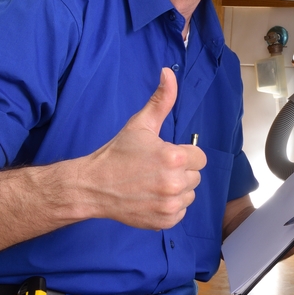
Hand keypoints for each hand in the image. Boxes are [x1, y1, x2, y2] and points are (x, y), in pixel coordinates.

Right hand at [80, 68, 205, 230]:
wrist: (93, 186)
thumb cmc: (118, 153)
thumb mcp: (140, 124)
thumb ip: (161, 100)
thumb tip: (169, 72)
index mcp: (174, 157)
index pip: (200, 157)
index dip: (184, 155)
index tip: (165, 156)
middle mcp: (175, 182)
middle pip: (195, 176)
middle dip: (180, 172)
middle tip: (155, 170)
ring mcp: (170, 204)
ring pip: (189, 195)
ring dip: (176, 190)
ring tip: (152, 184)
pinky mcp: (164, 221)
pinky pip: (180, 212)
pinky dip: (169, 207)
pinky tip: (151, 198)